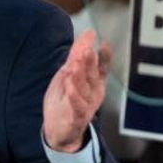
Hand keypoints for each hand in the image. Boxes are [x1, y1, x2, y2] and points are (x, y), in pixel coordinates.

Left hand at [43, 29, 110, 152]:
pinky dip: (74, 97)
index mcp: (94, 82)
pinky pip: (76, 107)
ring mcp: (86, 106)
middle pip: (92, 76)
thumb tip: (89, 33)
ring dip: (80, 77)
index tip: (104, 43)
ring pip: (84, 90)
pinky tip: (70, 87)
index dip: (104, 56)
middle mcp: (93, 93)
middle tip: (86, 50)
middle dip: (89, 63)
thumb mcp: (70, 73)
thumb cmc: (66, 98)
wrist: (59, 129)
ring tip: (75, 64)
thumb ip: (78, 54)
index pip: (101, 67)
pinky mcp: (76, 118)